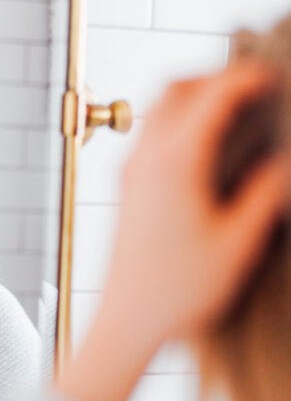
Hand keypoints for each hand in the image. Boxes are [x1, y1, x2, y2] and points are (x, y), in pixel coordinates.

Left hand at [101, 62, 287, 348]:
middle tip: (253, 87)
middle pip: (175, 87)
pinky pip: (150, 133)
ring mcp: (129, 172)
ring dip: (194, 96)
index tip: (271, 77)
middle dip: (216, 76)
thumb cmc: (178, 293)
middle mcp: (144, 158)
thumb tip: (282, 164)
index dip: (245, 78)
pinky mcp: (125, 188)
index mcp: (174, 163)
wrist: (126, 324)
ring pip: (157, 108)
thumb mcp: (237, 245)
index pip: (211, 95)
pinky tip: (206, 146)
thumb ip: (265, 196)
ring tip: (232, 110)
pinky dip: (179, 120)